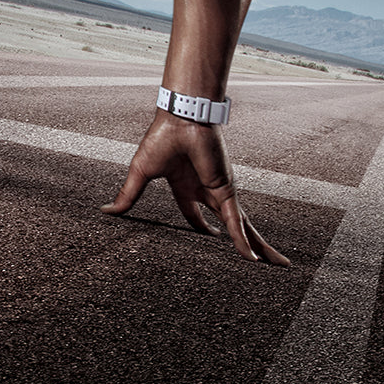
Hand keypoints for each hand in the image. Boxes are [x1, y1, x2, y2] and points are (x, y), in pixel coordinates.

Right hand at [101, 110, 289, 264]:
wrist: (182, 117)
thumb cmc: (161, 137)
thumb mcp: (141, 174)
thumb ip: (128, 195)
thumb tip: (107, 210)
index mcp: (185, 185)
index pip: (194, 214)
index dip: (200, 228)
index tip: (208, 238)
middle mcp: (206, 189)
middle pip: (227, 224)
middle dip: (240, 241)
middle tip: (255, 260)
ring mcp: (220, 191)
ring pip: (241, 227)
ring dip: (257, 246)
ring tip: (276, 266)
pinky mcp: (226, 191)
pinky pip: (236, 223)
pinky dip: (243, 241)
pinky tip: (252, 259)